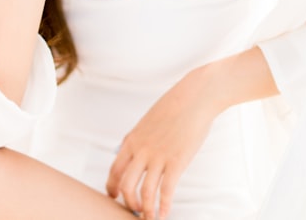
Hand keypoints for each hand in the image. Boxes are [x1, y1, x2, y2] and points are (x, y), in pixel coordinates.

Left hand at [105, 75, 216, 219]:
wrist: (194, 98)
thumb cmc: (173, 108)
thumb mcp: (147, 122)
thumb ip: (139, 138)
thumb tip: (134, 150)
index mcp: (131, 141)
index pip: (115, 169)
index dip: (112, 186)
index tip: (113, 195)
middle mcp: (141, 151)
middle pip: (125, 184)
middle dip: (127, 201)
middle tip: (132, 210)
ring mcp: (158, 157)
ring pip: (145, 191)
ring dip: (145, 209)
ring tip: (148, 218)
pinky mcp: (176, 162)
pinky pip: (166, 190)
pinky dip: (164, 206)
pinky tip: (164, 215)